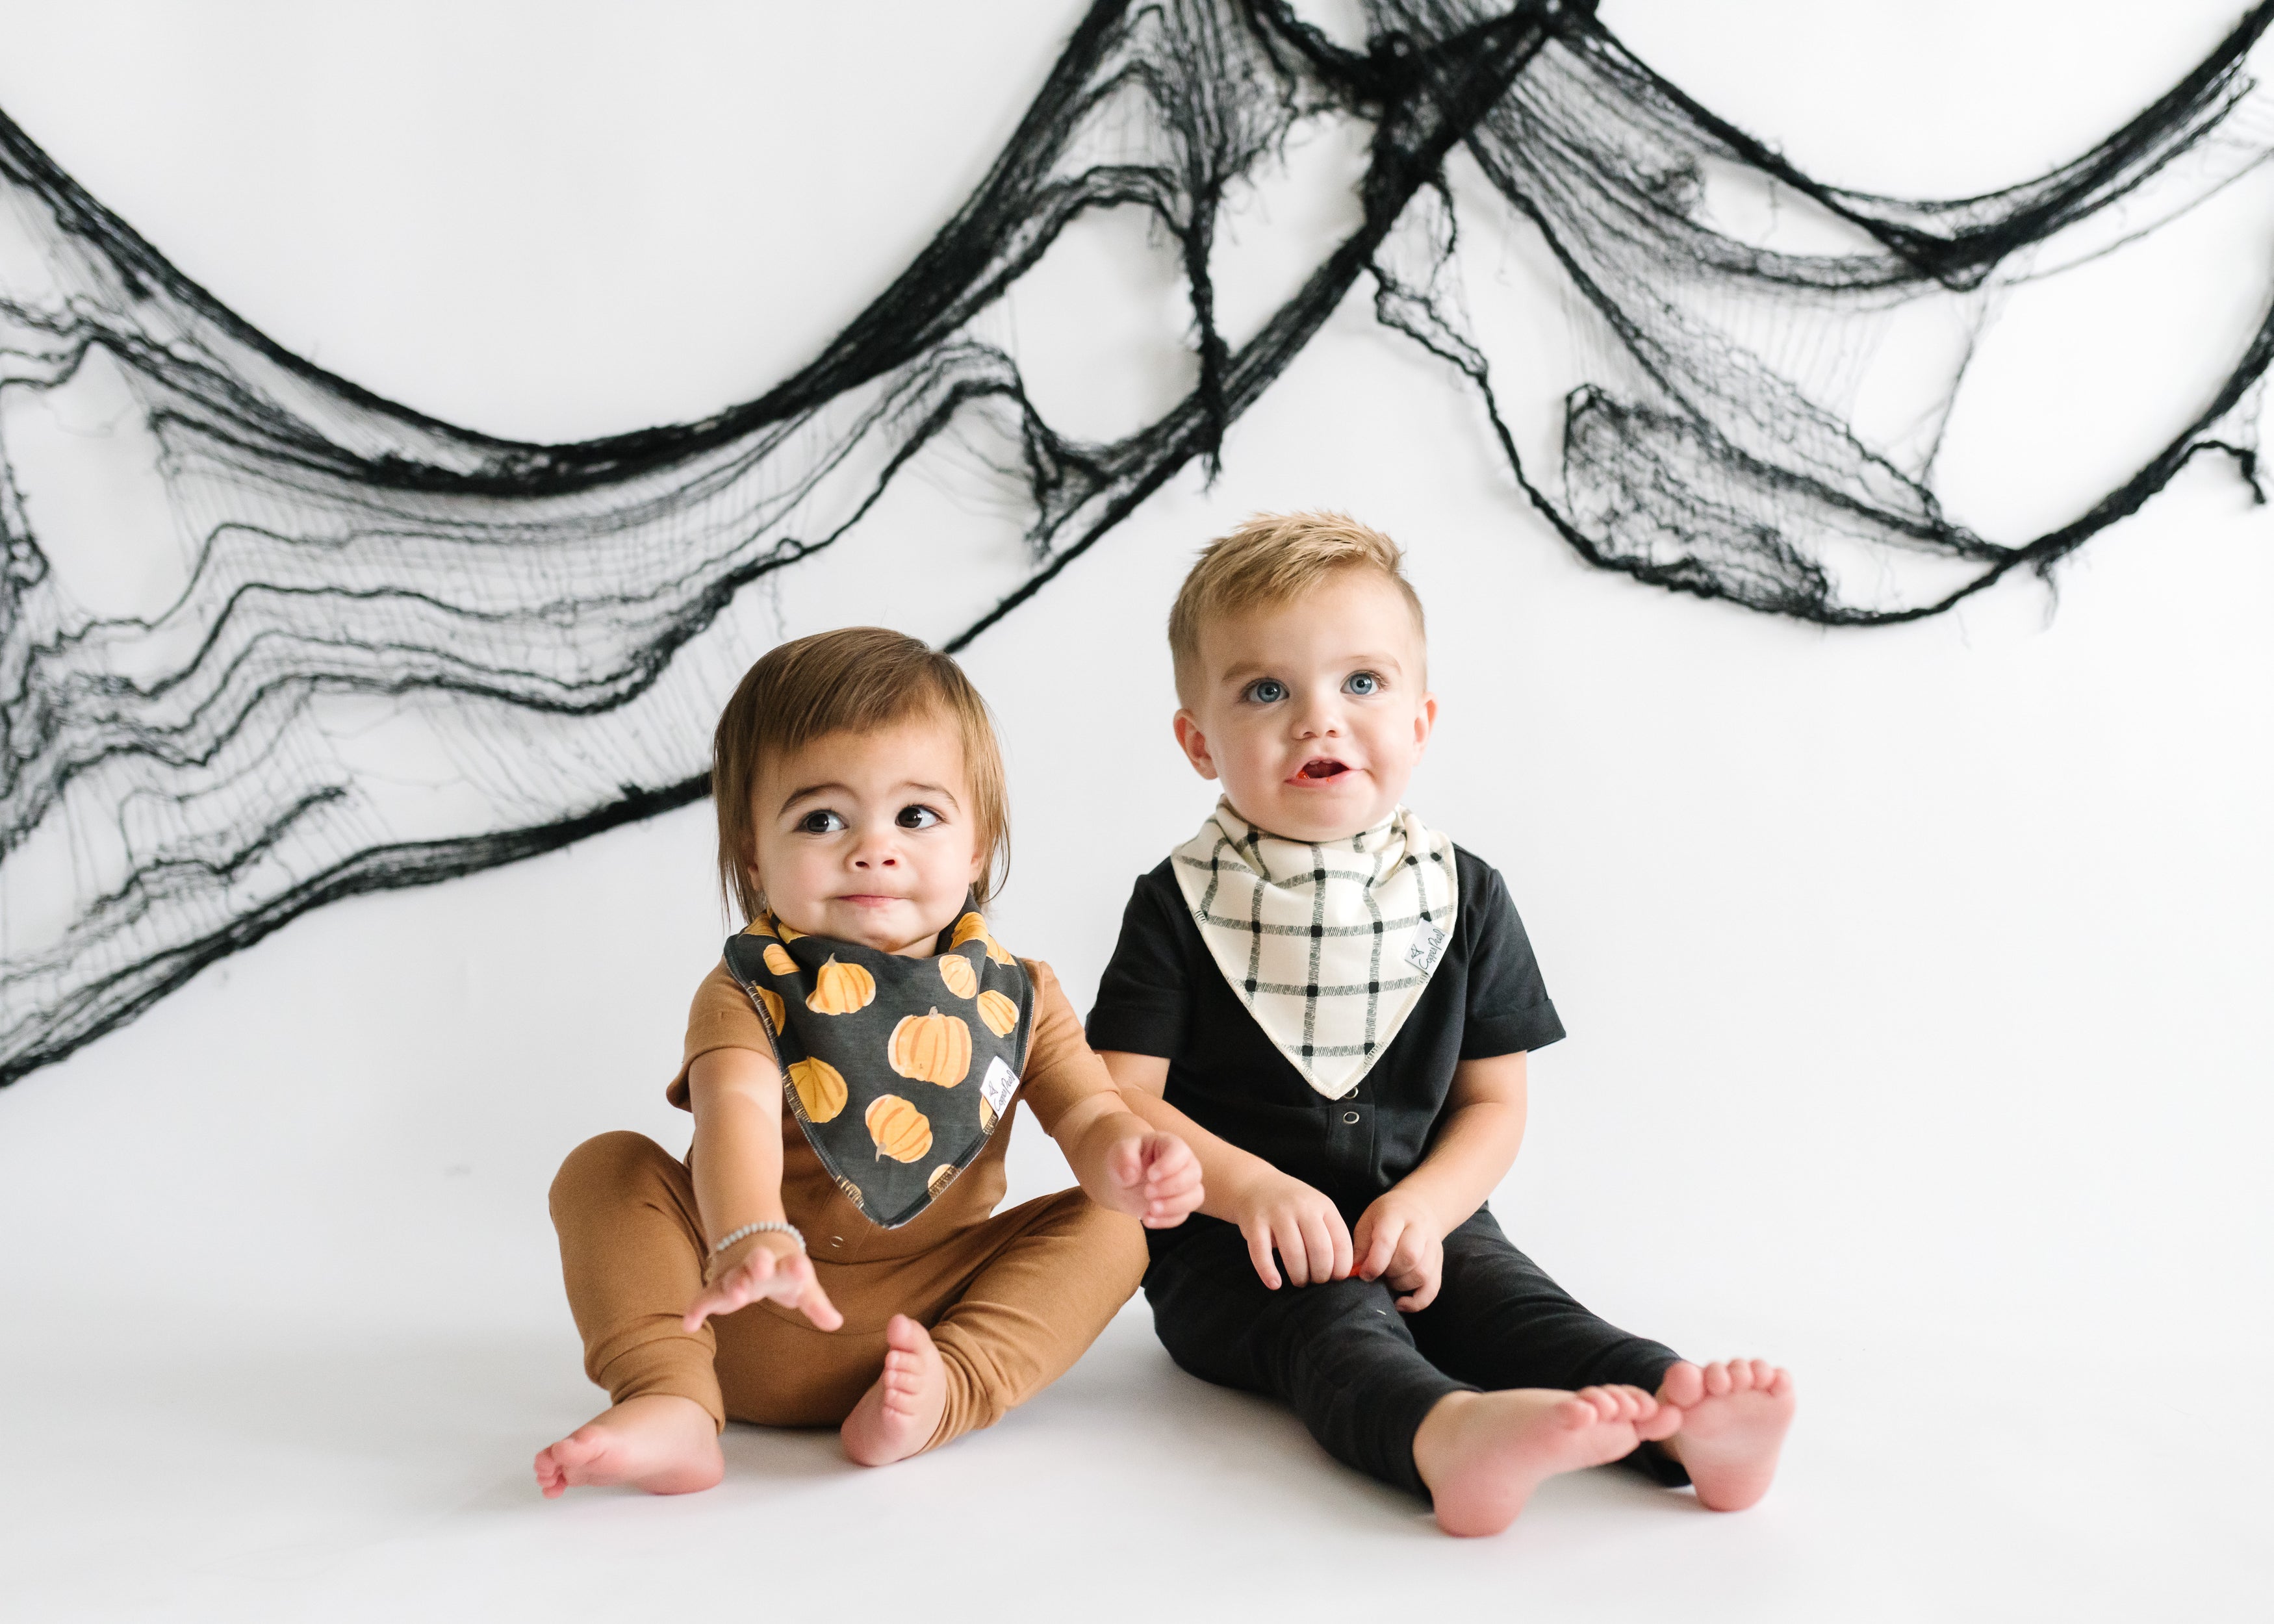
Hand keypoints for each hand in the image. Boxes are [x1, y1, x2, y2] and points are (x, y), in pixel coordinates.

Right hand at [681, 1232, 842, 1332]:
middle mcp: (759, 1263)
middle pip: (758, 1261)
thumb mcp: (803, 1285)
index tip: (801, 1269)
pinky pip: (704, 1296)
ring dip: (733, 1283)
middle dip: (759, 1263)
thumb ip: (817, 1305)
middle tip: (762, 1265)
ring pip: (732, 1276)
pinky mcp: (717, 1285)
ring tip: (735, 1294)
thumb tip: (836, 1324)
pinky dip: (696, 1309)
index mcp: (785, 1262)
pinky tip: (689, 1325)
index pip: (792, 1264)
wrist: (753, 1240)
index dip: (796, 1268)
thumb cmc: (784, 1269)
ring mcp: (736, 1272)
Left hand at [1102, 1129, 1204, 1227]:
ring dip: (1174, 1206)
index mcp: (1170, 1145)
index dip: (1169, 1165)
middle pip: (1194, 1175)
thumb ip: (1124, 1157)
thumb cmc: (1126, 1161)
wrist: (1124, 1181)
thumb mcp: (1119, 1152)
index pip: (1180, 1152)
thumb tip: (1131, 1174)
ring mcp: (1185, 1187)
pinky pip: (1182, 1216)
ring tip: (1150, 1209)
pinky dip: (1165, 1221)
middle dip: (1171, 1187)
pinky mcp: (1180, 1206)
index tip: (1150, 1175)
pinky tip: (1146, 1218)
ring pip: (1195, 1197)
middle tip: (1147, 1192)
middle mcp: (1184, 1165)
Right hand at [1227, 1167, 1351, 1288]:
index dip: (1341, 1267)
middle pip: (1319, 1250)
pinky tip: (1275, 1284)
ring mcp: (1277, 1214)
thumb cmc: (1292, 1205)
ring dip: (1299, 1276)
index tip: (1336, 1278)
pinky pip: (1261, 1253)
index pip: (1341, 1242)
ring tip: (1299, 1281)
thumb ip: (1330, 1234)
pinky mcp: (1254, 1223)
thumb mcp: (1316, 1209)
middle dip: (1320, 1275)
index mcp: (1323, 1206)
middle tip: (1315, 1280)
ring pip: (1294, 1254)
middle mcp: (1302, 1207)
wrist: (1255, 1184)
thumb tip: (1341, 1273)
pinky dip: (1268, 1272)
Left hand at [1352, 1189, 1444, 1310]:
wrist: (1421, 1207)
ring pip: (1422, 1273)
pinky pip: (1433, 1289)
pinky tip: (1400, 1303)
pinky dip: (1417, 1302)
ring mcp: (1433, 1246)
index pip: (1387, 1241)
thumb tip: (1353, 1271)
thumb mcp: (1368, 1221)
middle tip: (1377, 1275)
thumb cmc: (1387, 1216)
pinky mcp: (1439, 1263)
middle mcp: (1419, 1229)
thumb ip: (1361, 1245)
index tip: (1364, 1274)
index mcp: (1396, 1215)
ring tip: (1388, 1282)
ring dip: (1401, 1285)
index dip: (1374, 1263)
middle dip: (1389, 1273)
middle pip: (1409, 1257)